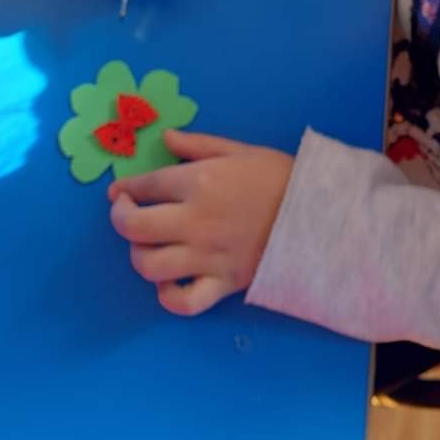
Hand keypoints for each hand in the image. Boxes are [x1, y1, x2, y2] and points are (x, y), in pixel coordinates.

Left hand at [108, 131, 293, 314]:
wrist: (319, 213)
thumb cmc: (279, 176)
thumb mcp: (239, 150)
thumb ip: (197, 144)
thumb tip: (165, 138)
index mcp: (199, 182)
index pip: (144, 186)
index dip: (125, 189)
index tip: (121, 191)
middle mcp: (195, 220)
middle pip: (134, 227)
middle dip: (120, 219)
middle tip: (125, 214)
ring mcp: (208, 256)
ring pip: (149, 265)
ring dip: (139, 255)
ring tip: (147, 246)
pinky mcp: (223, 283)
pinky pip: (184, 302)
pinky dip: (168, 296)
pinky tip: (168, 283)